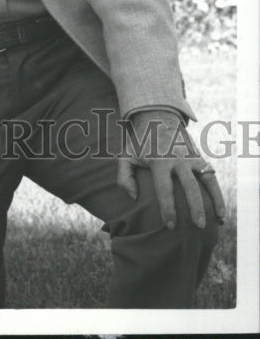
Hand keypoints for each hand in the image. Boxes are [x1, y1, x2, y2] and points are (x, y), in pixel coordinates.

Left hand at [117, 109, 225, 229]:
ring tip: (217, 222)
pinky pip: (212, 177)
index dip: (168, 208)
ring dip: (214, 201)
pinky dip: (218, 194)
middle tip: (198, 226)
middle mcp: (178, 159)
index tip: (171, 226)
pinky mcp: (200, 158)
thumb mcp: (126, 156)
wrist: (157, 118)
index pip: (164, 188)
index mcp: (159, 160)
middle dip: (195, 206)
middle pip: (189, 185)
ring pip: (207, 180)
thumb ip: (124, 178)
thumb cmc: (140, 143)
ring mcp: (191, 158)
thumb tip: (134, 198)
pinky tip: (221, 214)